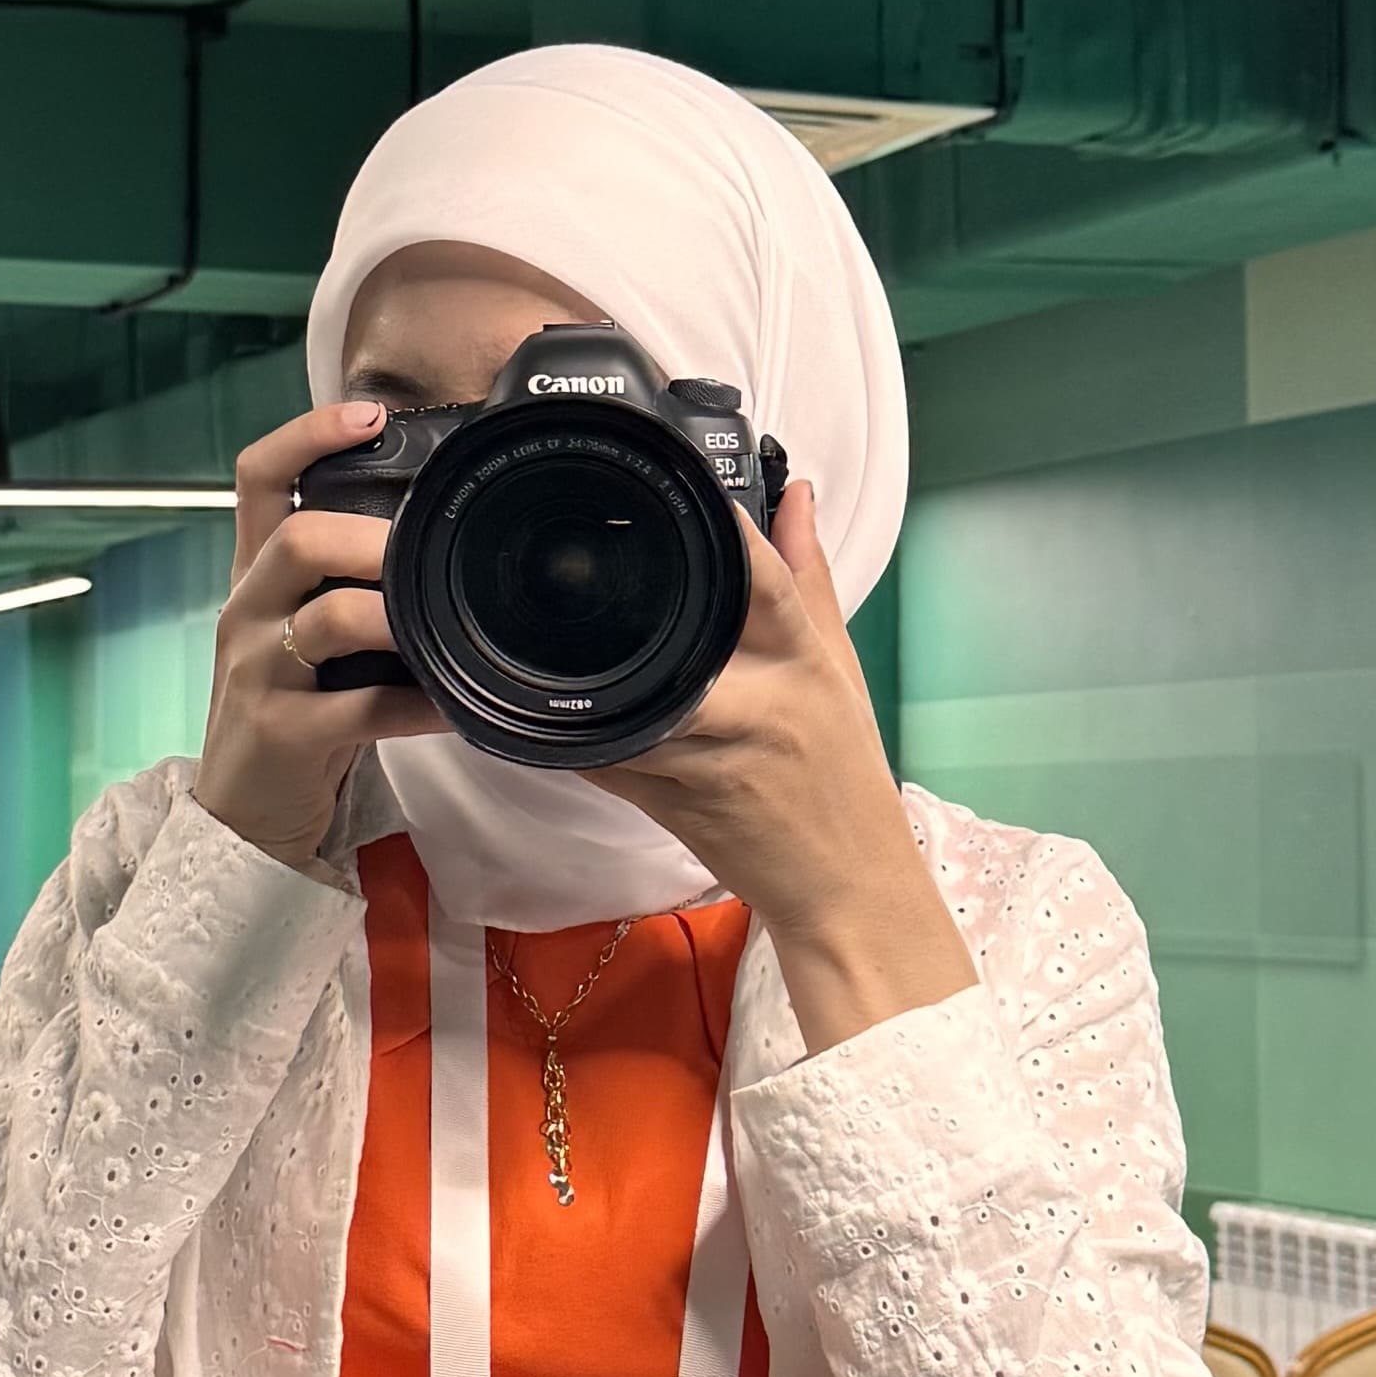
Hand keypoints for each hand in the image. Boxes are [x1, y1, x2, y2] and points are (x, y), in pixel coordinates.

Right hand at [189, 402, 445, 875]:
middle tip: (425, 548)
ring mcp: (259, 673)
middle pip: (297, 539)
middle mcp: (247, 612)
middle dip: (371, 537)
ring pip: (328, 618)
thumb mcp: (309, 636)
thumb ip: (350, 585)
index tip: (368, 412)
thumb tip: (438, 539)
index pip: (257, 478)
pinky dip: (421, 703)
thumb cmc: (296, 713)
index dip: (306, 434)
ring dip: (399, 615)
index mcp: (255, 577)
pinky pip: (362, 707)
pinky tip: (459, 703)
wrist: (245, 816)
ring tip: (447, 623)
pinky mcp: (283, 733)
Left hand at [585, 478, 974, 1050]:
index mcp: (801, 662)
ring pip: (621, 700)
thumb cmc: (843, 774)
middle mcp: (753, 703)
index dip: (727, 536)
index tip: (688, 496)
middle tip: (575, 562)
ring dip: (579, 669)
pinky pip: (598, 751)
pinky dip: (568, 727)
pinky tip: (543, 699)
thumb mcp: (838, 667)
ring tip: (531, 625)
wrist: (844, 885)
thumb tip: (793, 491)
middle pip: (673, 641)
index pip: (763, 583)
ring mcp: (702, 754)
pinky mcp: (664, 798)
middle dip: (630, 608)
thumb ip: (807, 578)